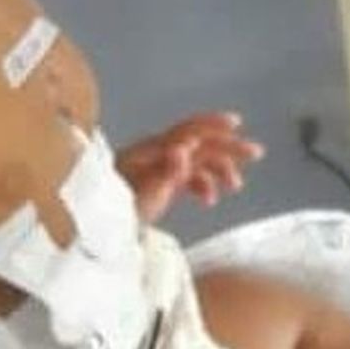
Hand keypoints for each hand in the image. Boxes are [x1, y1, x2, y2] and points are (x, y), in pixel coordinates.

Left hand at [116, 111, 264, 223]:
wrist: (93, 225)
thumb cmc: (114, 207)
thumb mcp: (142, 192)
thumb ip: (166, 170)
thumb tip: (186, 147)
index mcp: (152, 150)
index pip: (188, 131)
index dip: (212, 124)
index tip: (237, 123)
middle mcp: (157, 154)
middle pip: (199, 144)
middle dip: (228, 147)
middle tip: (256, 152)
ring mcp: (158, 168)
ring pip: (197, 161)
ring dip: (218, 170)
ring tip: (235, 186)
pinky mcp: (158, 183)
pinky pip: (188, 177)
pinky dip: (202, 185)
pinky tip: (209, 200)